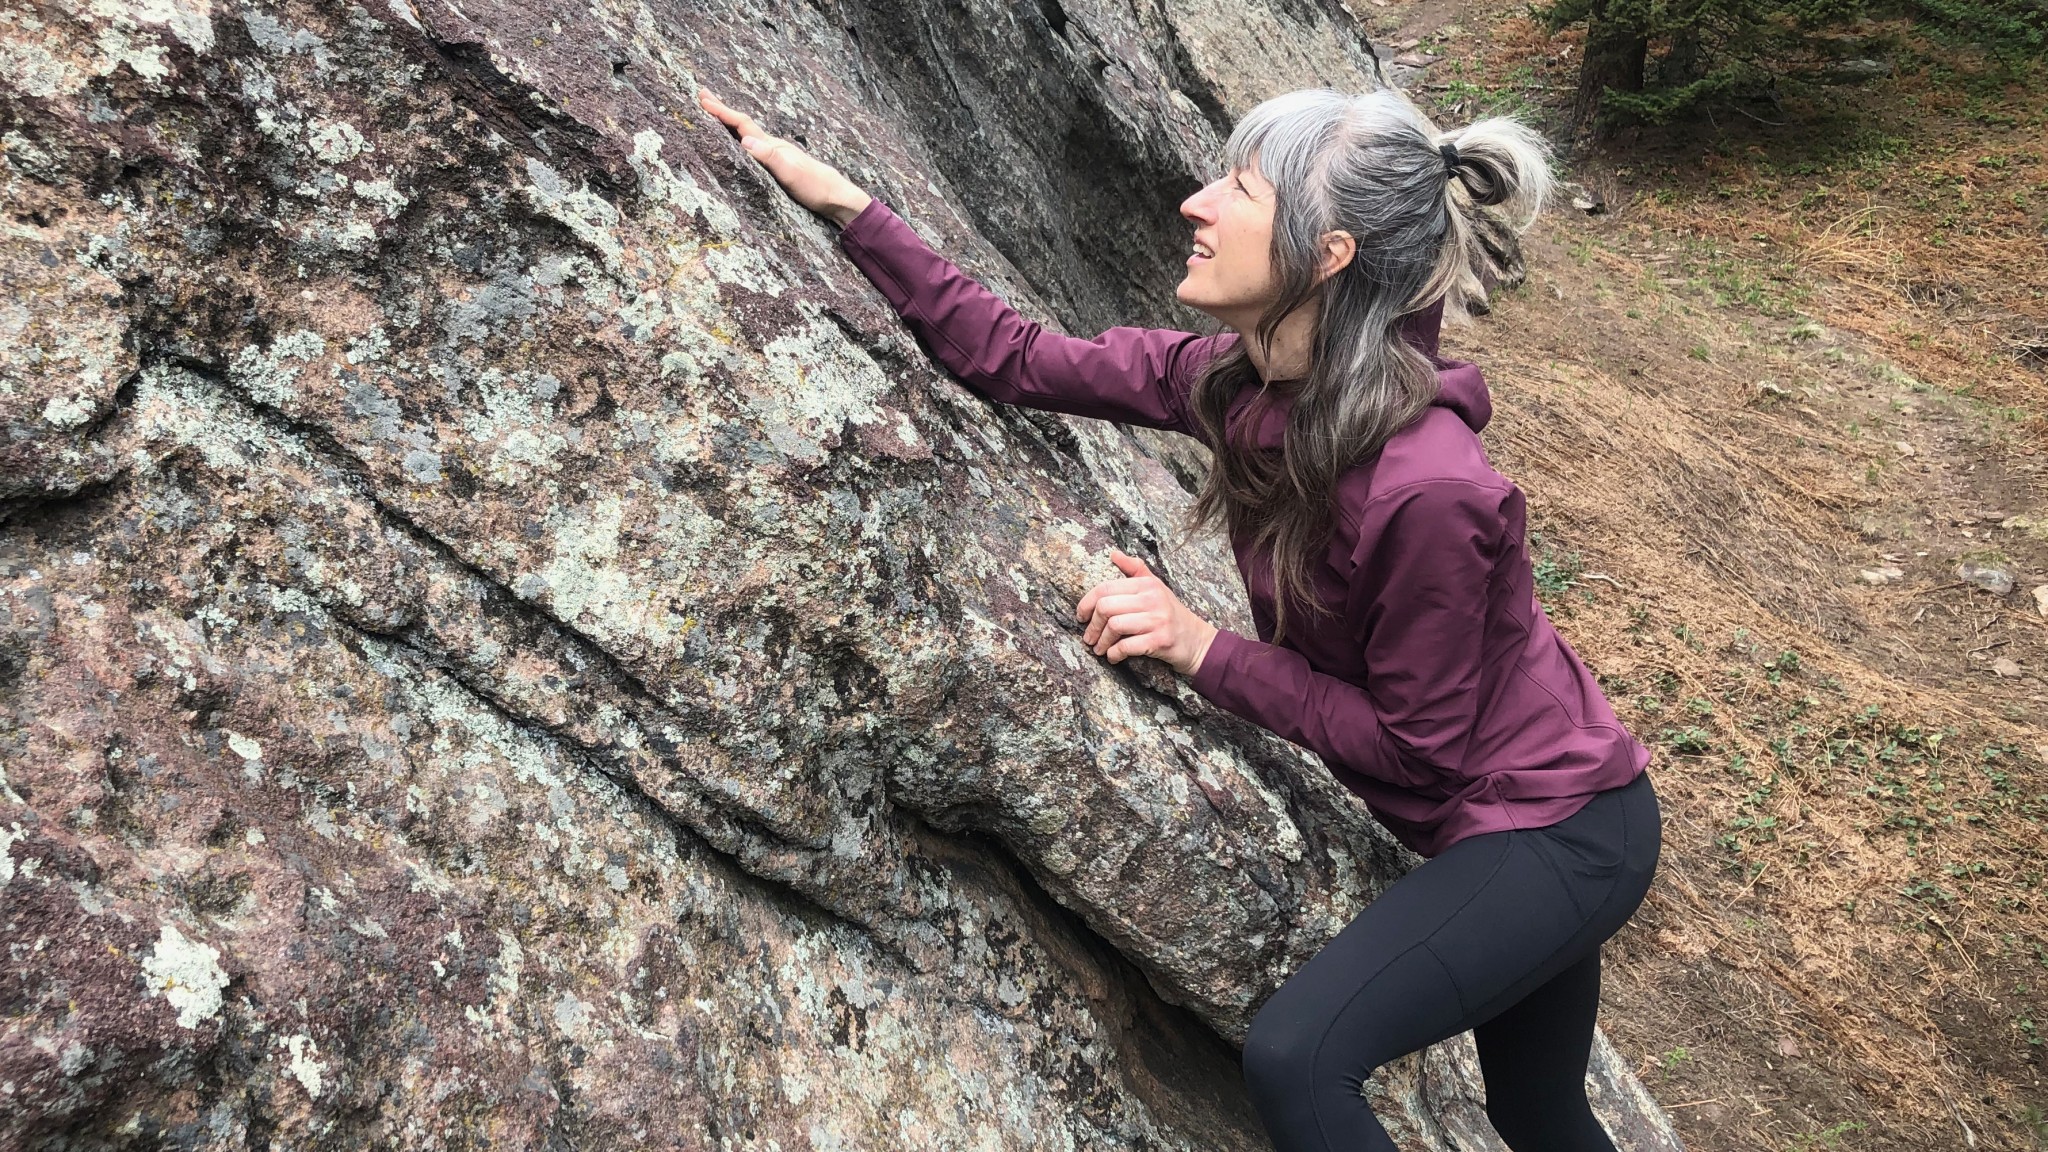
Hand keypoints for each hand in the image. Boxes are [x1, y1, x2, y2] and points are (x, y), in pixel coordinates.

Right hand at [695, 88, 872, 226]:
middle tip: (703, 95)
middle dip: (722, 110)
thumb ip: (770, 157)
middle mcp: (773, 146)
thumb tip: (745, 141)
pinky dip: (740, 137)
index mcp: (773, 145)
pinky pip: (754, 145)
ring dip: (730, 122)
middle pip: (743, 124)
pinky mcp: (780, 165)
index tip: (703, 100)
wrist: (838, 198)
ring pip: (748, 133)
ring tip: (715, 114)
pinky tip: (740, 141)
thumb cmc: (816, 187)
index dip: (722, 112)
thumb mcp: (792, 174)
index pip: (743, 124)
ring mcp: (777, 154)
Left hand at [1075, 549, 1218, 675]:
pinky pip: (1127, 646)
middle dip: (1092, 625)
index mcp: (1147, 584)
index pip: (1106, 588)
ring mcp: (1157, 620)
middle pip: (1106, 607)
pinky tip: (1113, 657)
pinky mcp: (1160, 640)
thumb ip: (1135, 570)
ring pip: (1114, 626)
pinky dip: (1114, 654)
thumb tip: (1113, 554)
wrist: (1198, 641)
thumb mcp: (1156, 587)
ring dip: (1101, 642)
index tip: (1081, 616)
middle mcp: (1152, 598)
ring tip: (1099, 649)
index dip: (1086, 602)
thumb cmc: (1171, 614)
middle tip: (1089, 637)